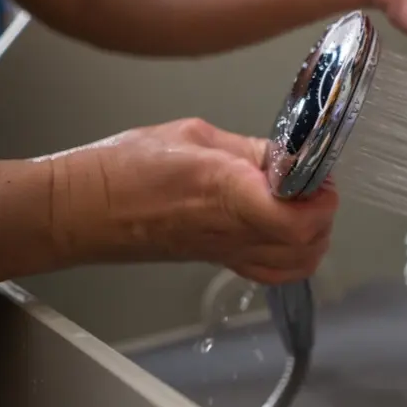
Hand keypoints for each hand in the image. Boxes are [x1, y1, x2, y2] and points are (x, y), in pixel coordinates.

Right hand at [50, 118, 337, 284]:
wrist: (83, 209)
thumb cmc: (125, 168)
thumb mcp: (194, 136)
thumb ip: (249, 148)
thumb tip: (288, 156)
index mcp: (228, 191)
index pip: (296, 218)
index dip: (321, 200)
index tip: (318, 175)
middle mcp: (233, 230)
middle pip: (307, 245)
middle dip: (323, 214)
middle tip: (312, 184)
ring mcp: (227, 252)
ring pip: (297, 265)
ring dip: (313, 235)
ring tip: (300, 203)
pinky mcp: (220, 261)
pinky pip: (272, 271)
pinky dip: (293, 255)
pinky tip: (283, 227)